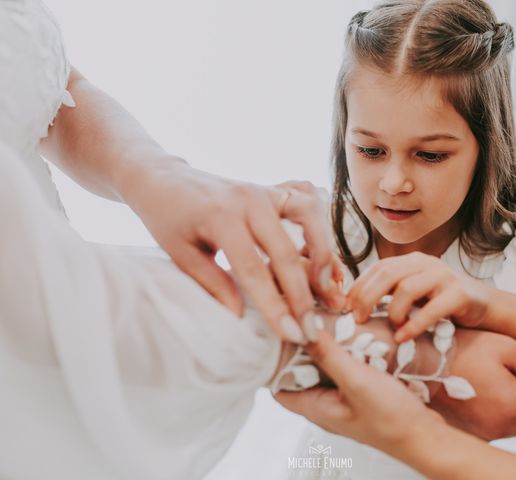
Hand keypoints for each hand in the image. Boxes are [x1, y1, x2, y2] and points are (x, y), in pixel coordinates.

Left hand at [125, 162, 344, 342]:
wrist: (164, 179)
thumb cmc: (168, 218)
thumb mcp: (180, 253)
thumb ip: (212, 282)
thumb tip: (241, 315)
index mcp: (221, 218)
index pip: (254, 271)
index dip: (275, 306)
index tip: (292, 335)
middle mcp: (250, 200)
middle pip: (287, 252)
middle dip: (304, 295)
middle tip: (312, 328)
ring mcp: (264, 189)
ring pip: (310, 217)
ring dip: (323, 253)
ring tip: (327, 288)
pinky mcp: (273, 187)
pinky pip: (306, 200)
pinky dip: (320, 224)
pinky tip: (321, 250)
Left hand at [275, 330, 445, 458]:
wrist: (427, 436)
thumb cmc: (393, 420)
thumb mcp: (357, 381)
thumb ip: (329, 356)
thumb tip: (304, 328)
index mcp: (315, 408)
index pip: (277, 384)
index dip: (272, 360)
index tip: (277, 332)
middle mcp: (325, 404)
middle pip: (299, 372)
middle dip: (299, 347)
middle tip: (302, 319)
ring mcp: (343, 398)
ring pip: (322, 368)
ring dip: (323, 346)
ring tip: (323, 321)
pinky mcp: (359, 392)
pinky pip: (343, 367)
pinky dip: (343, 351)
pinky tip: (350, 335)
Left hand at [347, 252, 489, 341]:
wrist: (486, 307)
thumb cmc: (442, 303)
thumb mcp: (414, 294)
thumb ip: (390, 293)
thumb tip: (353, 306)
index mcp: (411, 261)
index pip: (377, 268)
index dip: (358, 287)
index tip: (345, 308)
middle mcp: (425, 263)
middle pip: (387, 274)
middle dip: (367, 297)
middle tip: (358, 320)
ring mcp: (443, 276)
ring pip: (407, 288)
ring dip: (393, 312)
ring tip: (391, 328)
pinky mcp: (459, 294)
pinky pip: (432, 309)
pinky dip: (414, 325)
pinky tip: (403, 338)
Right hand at [431, 329, 515, 439]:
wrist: (419, 361)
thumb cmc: (461, 350)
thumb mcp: (508, 347)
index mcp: (515, 408)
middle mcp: (500, 429)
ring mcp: (482, 434)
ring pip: (515, 427)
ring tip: (497, 378)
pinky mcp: (468, 433)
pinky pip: (495, 427)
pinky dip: (496, 412)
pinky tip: (482, 388)